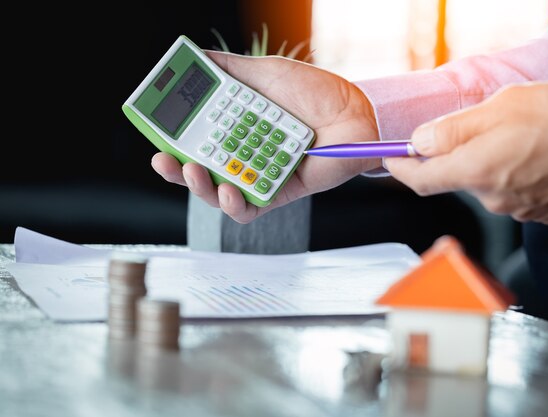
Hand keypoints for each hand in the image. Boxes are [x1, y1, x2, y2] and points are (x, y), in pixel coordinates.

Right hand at [152, 50, 378, 222]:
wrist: (354, 113)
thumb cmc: (315, 93)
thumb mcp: (267, 73)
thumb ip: (230, 70)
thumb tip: (196, 58)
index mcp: (235, 126)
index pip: (195, 137)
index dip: (172, 139)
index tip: (156, 134)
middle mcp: (242, 153)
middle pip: (199, 169)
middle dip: (176, 168)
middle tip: (166, 158)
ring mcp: (257, 175)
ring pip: (217, 194)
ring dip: (199, 187)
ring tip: (194, 170)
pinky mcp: (276, 195)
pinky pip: (249, 210)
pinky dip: (234, 204)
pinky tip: (230, 189)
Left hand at [385, 83, 547, 223]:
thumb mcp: (498, 107)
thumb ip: (452, 129)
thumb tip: (419, 142)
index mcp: (475, 171)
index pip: (421, 180)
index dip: (401, 170)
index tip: (391, 160)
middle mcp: (491, 197)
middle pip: (456, 178)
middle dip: (457, 155)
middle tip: (479, 127)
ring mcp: (516, 208)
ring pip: (486, 184)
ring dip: (488, 164)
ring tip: (518, 139)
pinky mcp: (540, 212)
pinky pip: (512, 193)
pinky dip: (512, 176)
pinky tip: (533, 157)